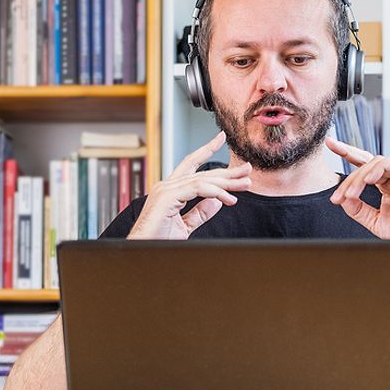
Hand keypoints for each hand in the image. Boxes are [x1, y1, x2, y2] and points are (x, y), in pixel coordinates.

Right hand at [127, 132, 251, 238]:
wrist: (141, 250)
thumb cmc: (158, 240)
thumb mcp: (184, 225)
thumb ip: (199, 213)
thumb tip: (217, 202)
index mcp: (170, 190)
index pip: (191, 164)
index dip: (206, 151)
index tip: (220, 139)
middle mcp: (167, 185)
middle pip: (202, 172)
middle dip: (227, 171)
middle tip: (247, 169)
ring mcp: (166, 189)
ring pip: (203, 179)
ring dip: (227, 182)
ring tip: (245, 184)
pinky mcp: (167, 197)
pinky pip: (197, 189)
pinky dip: (216, 193)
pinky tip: (229, 199)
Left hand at [326, 139, 389, 240]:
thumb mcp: (376, 222)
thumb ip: (359, 210)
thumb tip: (343, 198)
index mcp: (385, 185)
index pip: (364, 164)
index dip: (346, 152)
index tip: (329, 144)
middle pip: (367, 163)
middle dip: (349, 177)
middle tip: (339, 196)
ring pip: (379, 161)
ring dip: (362, 175)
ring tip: (352, 193)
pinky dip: (382, 167)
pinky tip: (370, 180)